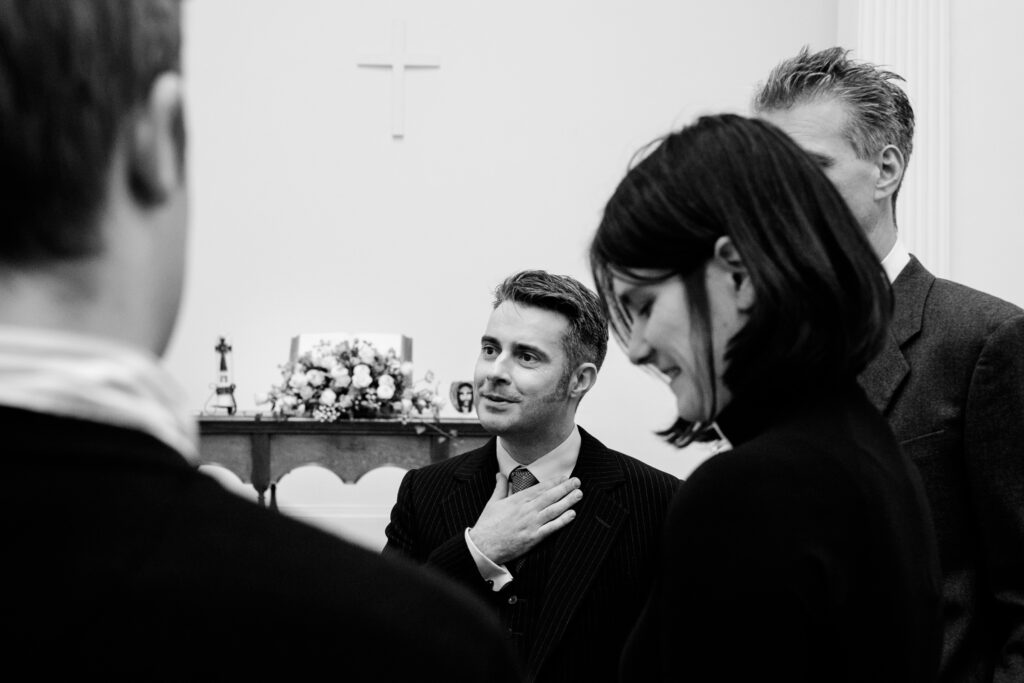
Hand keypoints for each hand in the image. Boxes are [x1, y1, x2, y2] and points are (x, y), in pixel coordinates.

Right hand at [468, 473, 582, 565]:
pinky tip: (572, 514)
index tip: (564, 476)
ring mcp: (531, 524)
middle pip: (549, 496)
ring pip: (553, 510)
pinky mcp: (533, 537)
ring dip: (567, 501)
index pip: (539, 488)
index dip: (554, 481)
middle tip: (577, 481)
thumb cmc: (487, 525)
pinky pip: (551, 527)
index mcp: (517, 500)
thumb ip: (500, 487)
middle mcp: (526, 510)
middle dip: (565, 488)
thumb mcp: (493, 502)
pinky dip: (562, 520)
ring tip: (578, 494)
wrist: (483, 546)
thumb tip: (500, 475)